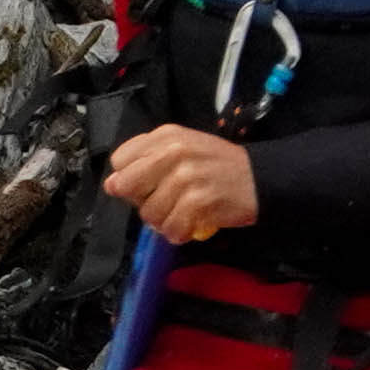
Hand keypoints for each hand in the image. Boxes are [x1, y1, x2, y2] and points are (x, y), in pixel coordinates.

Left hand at [105, 123, 259, 243]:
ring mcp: (186, 177)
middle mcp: (173, 152)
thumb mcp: (182, 148)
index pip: (120, 160)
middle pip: (126, 185)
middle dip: (140, 200)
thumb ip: (146, 161)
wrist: (259, 178)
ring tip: (181, 214)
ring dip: (162, 221)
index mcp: (166, 136)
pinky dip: (178, 233)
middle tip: (162, 201)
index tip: (149, 183)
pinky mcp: (198, 201)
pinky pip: (170, 228)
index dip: (130, 177)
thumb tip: (111, 185)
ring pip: (148, 213)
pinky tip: (190, 225)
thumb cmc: (216, 165)